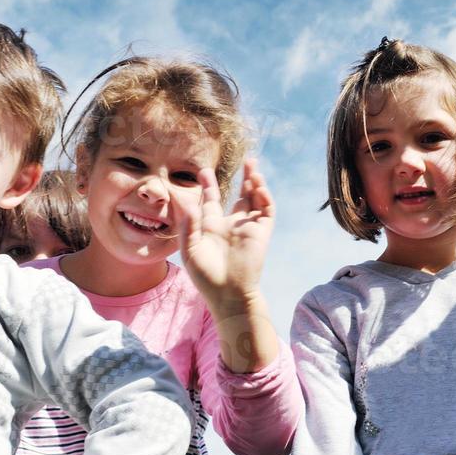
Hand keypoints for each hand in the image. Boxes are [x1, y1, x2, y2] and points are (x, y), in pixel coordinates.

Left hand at [177, 158, 274, 307]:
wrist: (227, 294)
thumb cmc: (205, 276)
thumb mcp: (190, 250)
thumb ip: (189, 226)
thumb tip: (190, 204)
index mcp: (212, 227)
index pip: (212, 201)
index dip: (209, 186)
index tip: (203, 171)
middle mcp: (232, 225)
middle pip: (240, 196)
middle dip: (244, 178)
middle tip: (246, 160)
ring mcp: (248, 228)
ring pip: (255, 200)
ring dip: (256, 183)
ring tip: (253, 166)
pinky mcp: (261, 233)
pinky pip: (266, 211)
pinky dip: (265, 197)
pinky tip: (258, 186)